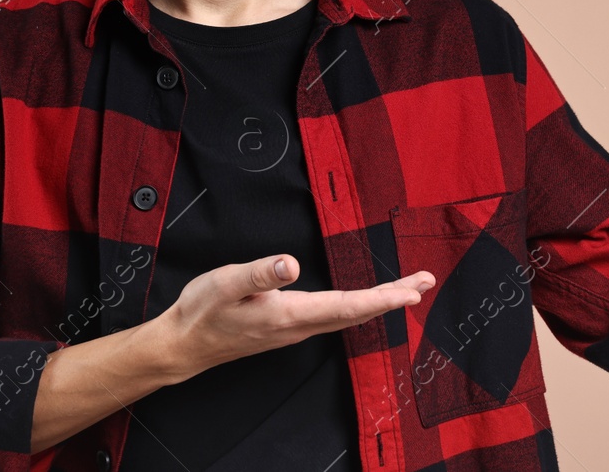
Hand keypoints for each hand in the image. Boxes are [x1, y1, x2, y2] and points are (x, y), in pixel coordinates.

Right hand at [156, 253, 434, 383]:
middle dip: (392, 297)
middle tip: (425, 282)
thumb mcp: (226, 283)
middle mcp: (298, 326)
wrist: (183, 345)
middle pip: (356, 313)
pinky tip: (363, 300)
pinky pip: (333, 316)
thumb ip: (259, 272)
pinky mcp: (287, 326)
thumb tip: (291, 263)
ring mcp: (294, 329)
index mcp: (290, 315)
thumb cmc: (202, 312)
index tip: (413, 291)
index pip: (347, 306)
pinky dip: (357, 305)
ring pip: (346, 315)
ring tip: (405, 288)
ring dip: (378, 302)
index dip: (383, 298)